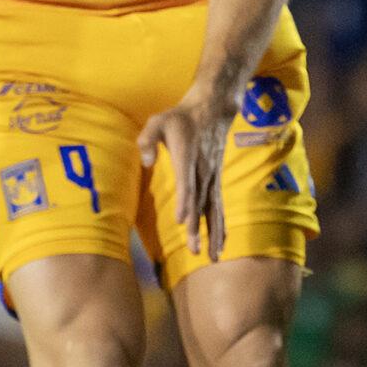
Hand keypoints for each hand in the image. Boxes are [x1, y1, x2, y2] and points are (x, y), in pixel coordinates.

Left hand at [138, 89, 232, 258]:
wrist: (212, 110)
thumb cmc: (180, 118)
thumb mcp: (158, 121)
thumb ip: (147, 139)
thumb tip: (145, 161)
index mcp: (187, 156)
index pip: (186, 181)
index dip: (184, 201)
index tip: (180, 220)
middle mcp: (203, 170)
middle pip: (200, 202)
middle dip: (197, 227)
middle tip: (193, 250)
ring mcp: (212, 177)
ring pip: (213, 209)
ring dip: (213, 233)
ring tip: (212, 256)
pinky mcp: (215, 181)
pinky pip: (219, 207)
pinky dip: (220, 226)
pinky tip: (221, 244)